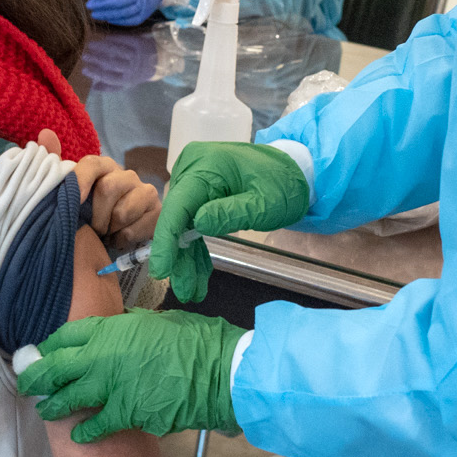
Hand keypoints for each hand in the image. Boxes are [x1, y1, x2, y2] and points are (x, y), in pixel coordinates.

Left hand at [18, 311, 242, 442]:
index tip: (44, 352)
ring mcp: (110, 387)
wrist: (217, 372)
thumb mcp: (157, 322)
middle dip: (37, 376)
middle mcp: (102, 356)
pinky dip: (84, 432)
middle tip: (26, 383)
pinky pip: (95, 425)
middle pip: (56, 366)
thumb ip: (131, 326)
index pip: (67, 335)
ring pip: (68, 398)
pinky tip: (76, 437)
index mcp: (111, 329)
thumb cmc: (194, 340)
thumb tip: (120, 326)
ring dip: (53, 406)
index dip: (51, 345)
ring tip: (44, 410)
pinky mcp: (125, 414)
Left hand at [74, 154, 159, 246]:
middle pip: (108, 188)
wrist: (119, 236)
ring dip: (108, 230)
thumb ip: (70, 192)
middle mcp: (127, 175)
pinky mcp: (157, 210)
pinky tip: (118, 238)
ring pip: (121, 213)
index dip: (82, 180)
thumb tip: (64, 186)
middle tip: (93, 229)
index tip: (76, 201)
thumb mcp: (79, 203)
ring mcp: (145, 191)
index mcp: (105, 168)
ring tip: (106, 233)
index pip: (92, 164)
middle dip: (96, 216)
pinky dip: (120, 241)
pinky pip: (131, 231)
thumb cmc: (95, 216)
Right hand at [79, 28, 164, 91]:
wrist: (159, 60)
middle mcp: (132, 67)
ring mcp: (136, 54)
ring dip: (102, 47)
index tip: (84, 69)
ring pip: (116, 50)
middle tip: (84, 55)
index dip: (97, 74)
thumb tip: (93, 87)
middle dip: (97, 59)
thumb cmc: (137, 73)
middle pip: (112, 63)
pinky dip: (113, 38)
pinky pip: (124, 40)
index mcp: (128, 79)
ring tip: (90, 45)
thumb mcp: (126, 84)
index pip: (110, 77)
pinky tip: (104, 38)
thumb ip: (110, 86)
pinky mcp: (139, 42)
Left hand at [87, 0, 168, 25]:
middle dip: (102, 4)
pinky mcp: (144, 15)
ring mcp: (143, 7)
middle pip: (118, 2)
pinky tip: (106, 18)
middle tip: (88, 5)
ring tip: (94, 14)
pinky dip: (117, 21)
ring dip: (107, 14)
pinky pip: (129, 20)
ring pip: (123, 13)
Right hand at [151, 141, 311, 302]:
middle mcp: (192, 168)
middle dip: (180, 257)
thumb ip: (232, 213)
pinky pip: (192, 221)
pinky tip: (198, 273)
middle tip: (186, 291)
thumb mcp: (265, 203)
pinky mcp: (200, 191)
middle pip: (177, 217)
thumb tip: (197, 224)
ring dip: (187, 257)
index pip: (178, 205)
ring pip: (182, 224)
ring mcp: (194, 179)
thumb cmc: (284, 184)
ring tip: (192, 291)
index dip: (167, 240)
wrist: (295, 170)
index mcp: (206, 165)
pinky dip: (196, 247)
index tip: (162, 270)